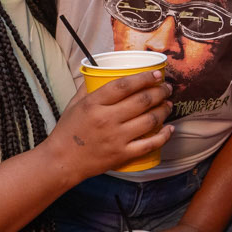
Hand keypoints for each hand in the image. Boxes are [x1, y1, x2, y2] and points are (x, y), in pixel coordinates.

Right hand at [48, 72, 172, 182]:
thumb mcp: (74, 104)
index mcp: (94, 103)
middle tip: (167, 89)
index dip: (143, 78)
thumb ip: (88, 87)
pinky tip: (170, 129)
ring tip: (168, 105)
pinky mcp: (122, 154)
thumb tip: (102, 70)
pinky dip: (164, 136)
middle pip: (142, 101)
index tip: (156, 75)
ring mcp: (116, 138)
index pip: (124, 86)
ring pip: (149, 120)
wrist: (62, 161)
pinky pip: (149, 144)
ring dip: (164, 110)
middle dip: (160, 92)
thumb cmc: (68, 131)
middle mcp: (107, 119)